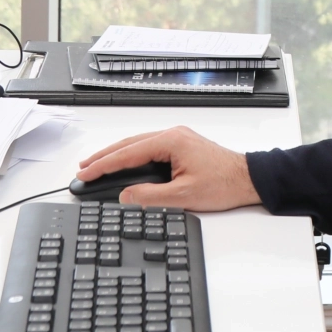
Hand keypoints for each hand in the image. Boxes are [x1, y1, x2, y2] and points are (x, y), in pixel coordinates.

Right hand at [78, 126, 259, 209]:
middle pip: (128, 145)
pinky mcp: (182, 146)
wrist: (249, 179)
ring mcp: (178, 139)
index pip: (127, 154)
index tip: (85, 173)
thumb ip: (150, 196)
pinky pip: (149, 148)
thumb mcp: (183, 196)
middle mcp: (172, 135)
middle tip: (82, 168)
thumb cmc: (224, 184)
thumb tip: (125, 196)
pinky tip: (124, 164)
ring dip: (116, 155)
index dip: (103, 165)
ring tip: (96, 165)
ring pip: (137, 145)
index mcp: (170, 141)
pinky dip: (132, 156)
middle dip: (104, 157)